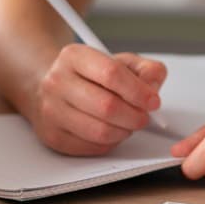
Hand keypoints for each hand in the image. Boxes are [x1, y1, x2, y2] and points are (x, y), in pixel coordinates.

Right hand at [33, 44, 166, 155]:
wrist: (51, 87)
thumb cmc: (89, 75)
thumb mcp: (119, 61)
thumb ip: (144, 69)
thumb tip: (153, 87)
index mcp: (74, 56)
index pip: (112, 74)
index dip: (139, 91)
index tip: (153, 101)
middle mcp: (57, 82)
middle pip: (107, 106)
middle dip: (135, 116)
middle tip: (144, 116)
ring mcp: (51, 110)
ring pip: (100, 131)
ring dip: (124, 131)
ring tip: (128, 123)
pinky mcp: (53, 135)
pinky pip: (92, 147)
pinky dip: (110, 142)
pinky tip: (112, 131)